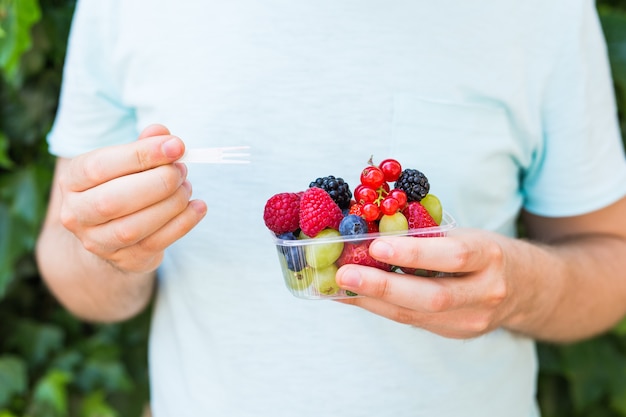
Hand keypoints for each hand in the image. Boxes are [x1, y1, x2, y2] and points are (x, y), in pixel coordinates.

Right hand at [57, 124, 206, 273]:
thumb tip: (163, 134)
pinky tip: (197, 207)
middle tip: (181, 170)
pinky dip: (183, 223)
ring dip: (171, 203)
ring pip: (134, 226)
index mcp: (72, 181)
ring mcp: (98, 241)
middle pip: (114, 200)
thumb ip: (142, 145)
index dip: (141, 154)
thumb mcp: (124, 162)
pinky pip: (157, 243)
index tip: (176, 146)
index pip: (100, 166)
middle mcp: (77, 214)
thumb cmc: (121, 186)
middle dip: (158, 182)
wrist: (110, 232)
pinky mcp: (126, 259)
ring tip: (187, 187)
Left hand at [335, 229, 522, 338]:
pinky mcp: (457, 333)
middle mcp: (486, 292)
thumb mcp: (467, 234)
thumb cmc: (486, 251)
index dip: (414, 253)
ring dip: (373, 300)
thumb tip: (370, 231)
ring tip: (339, 287)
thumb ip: (427, 235)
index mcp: (490, 256)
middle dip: (383, 286)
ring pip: (416, 315)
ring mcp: (472, 320)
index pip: (453, 256)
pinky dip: (380, 308)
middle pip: (432, 296)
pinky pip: (413, 321)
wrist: (526, 288)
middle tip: (344, 275)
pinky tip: (354, 297)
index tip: (376, 246)